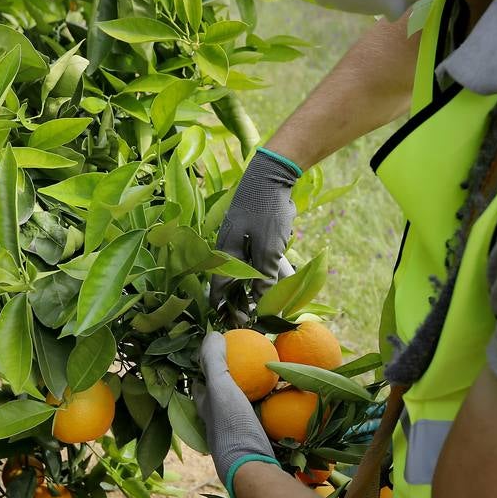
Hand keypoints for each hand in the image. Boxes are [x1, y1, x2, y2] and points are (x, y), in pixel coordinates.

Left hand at [197, 332, 276, 494]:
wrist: (255, 468)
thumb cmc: (233, 427)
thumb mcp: (220, 389)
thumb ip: (214, 362)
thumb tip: (212, 334)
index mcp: (206, 409)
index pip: (201, 382)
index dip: (207, 365)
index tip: (222, 348)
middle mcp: (219, 423)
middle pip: (224, 395)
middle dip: (233, 379)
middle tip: (249, 361)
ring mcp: (239, 434)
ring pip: (246, 407)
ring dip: (255, 393)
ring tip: (271, 375)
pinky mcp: (259, 442)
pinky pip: (265, 419)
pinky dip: (273, 407)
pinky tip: (288, 398)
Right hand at [211, 150, 298, 313]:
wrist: (272, 174)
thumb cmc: (266, 211)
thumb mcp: (269, 248)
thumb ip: (265, 277)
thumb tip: (262, 303)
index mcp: (224, 253)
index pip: (217, 290)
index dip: (226, 309)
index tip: (239, 323)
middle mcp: (226, 249)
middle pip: (231, 284)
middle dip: (243, 301)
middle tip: (257, 316)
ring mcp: (238, 241)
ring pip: (244, 272)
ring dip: (256, 286)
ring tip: (271, 301)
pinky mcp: (250, 235)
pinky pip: (254, 259)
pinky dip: (263, 270)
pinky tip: (279, 277)